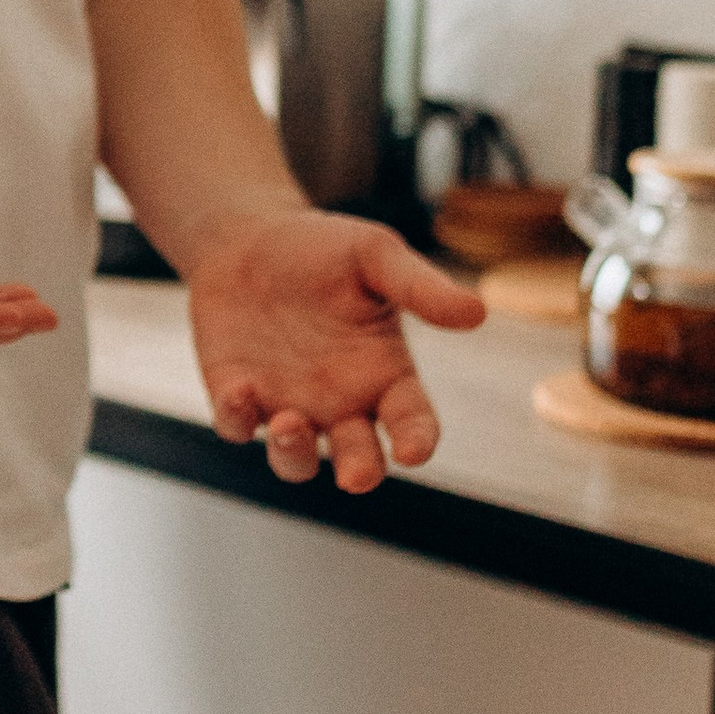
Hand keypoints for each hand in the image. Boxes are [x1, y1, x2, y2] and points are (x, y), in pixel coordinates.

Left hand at [185, 208, 486, 493]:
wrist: (248, 238)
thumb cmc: (323, 249)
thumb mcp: (374, 256)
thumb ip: (420, 286)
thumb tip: (477, 312)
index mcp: (385, 374)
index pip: (413, 421)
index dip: (417, 440)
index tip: (414, 451)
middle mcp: (341, 402)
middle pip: (358, 458)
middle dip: (360, 470)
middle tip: (357, 475)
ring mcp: (288, 405)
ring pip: (296, 460)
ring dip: (294, 454)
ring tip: (290, 424)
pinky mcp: (237, 397)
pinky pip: (237, 425)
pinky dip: (237, 418)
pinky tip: (239, 392)